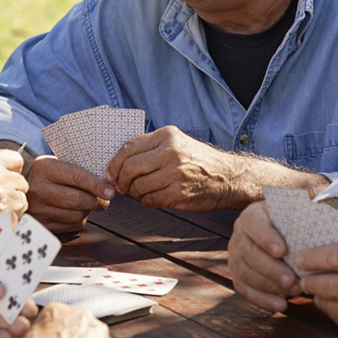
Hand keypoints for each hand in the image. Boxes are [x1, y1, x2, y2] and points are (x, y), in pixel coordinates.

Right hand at [0, 149, 27, 280]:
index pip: (14, 159)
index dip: (10, 170)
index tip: (4, 179)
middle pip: (21, 182)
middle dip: (12, 191)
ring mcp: (3, 201)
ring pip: (22, 202)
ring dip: (11, 209)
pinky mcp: (6, 223)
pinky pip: (17, 222)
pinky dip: (6, 225)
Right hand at [25, 156, 111, 232]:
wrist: (21, 188)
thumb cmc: (48, 174)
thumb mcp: (57, 163)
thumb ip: (79, 170)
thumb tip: (107, 184)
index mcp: (44, 168)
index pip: (76, 177)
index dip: (96, 185)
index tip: (110, 191)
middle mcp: (38, 189)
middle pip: (76, 200)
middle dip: (97, 201)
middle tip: (106, 199)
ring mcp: (38, 209)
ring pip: (76, 215)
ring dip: (89, 211)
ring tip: (90, 203)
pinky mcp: (42, 225)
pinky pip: (70, 226)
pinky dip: (80, 219)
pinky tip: (77, 211)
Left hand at [105, 126, 244, 211]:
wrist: (227, 177)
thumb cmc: (197, 160)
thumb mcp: (177, 143)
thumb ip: (151, 147)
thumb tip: (118, 162)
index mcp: (167, 136)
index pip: (129, 148)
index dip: (114, 163)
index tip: (110, 173)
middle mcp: (171, 152)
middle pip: (130, 168)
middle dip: (121, 180)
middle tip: (122, 187)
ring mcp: (176, 173)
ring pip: (138, 187)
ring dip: (134, 193)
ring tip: (141, 192)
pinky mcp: (179, 193)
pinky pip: (150, 200)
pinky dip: (146, 201)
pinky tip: (153, 198)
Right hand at [228, 201, 301, 312]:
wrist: (284, 235)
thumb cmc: (293, 225)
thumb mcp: (295, 215)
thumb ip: (301, 218)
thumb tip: (316, 221)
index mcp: (252, 215)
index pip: (254, 223)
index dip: (265, 238)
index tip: (282, 251)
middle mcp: (239, 234)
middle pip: (247, 252)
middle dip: (270, 268)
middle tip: (292, 280)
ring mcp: (235, 255)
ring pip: (245, 273)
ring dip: (269, 286)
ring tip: (293, 292)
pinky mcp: (238, 275)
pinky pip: (244, 290)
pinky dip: (262, 300)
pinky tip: (281, 305)